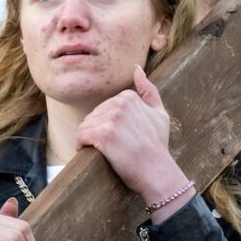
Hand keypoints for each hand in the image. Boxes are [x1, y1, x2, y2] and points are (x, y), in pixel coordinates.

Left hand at [76, 66, 193, 217]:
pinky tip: (91, 153)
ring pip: (85, 126)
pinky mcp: (103, 135)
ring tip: (102, 152)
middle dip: (97, 132)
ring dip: (88, 140)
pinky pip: (81, 137)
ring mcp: (111, 119)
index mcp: (128, 96)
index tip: (119, 138)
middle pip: (93, 116)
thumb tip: (137, 68)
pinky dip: (82, 146)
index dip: (107, 125)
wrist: (157, 172)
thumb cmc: (157, 146)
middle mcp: (119, 104)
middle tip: (112, 148)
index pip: (103, 109)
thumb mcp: (159, 114)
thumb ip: (149, 90)